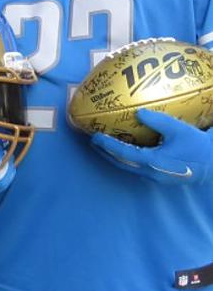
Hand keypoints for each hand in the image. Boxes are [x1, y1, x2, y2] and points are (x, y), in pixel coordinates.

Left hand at [90, 108, 212, 184]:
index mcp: (153, 162)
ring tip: (102, 146)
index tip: (95, 137)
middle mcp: (151, 173)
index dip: (107, 145)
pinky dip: (126, 159)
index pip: (124, 154)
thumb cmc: (197, 146)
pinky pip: (136, 168)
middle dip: (105, 153)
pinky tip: (123, 150)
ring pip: (128, 168)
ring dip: (114, 157)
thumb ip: (158, 121)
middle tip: (92, 141)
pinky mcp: (160, 177)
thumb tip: (138, 112)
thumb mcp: (179, 130)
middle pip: (121, 164)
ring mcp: (155, 178)